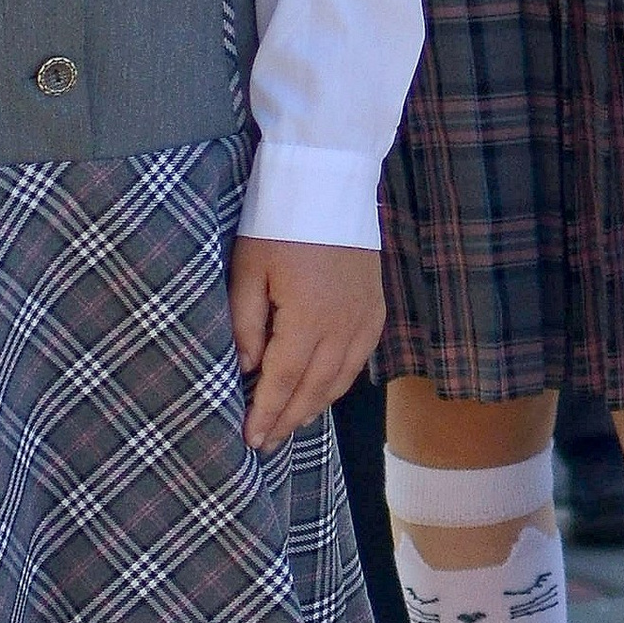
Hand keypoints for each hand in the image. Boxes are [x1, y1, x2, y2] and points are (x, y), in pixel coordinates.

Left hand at [228, 237, 386, 451]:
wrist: (329, 179)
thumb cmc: (279, 220)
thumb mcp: (248, 268)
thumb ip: (247, 323)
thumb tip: (247, 368)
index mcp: (308, 319)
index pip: (284, 381)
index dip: (266, 414)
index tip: (251, 440)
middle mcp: (343, 327)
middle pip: (314, 389)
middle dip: (288, 419)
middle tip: (266, 444)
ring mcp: (365, 318)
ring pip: (340, 379)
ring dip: (313, 407)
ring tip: (290, 426)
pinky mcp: (376, 307)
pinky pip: (360, 359)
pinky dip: (339, 383)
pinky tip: (323, 391)